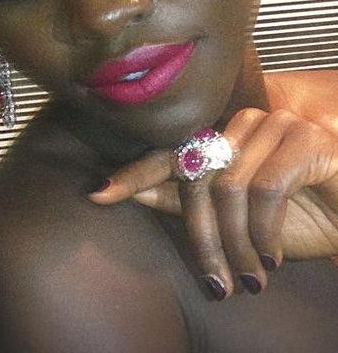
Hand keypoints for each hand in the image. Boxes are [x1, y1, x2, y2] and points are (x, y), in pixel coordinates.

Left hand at [89, 109, 337, 298]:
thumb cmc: (301, 217)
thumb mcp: (234, 218)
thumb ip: (184, 200)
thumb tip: (128, 192)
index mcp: (222, 137)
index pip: (168, 153)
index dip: (133, 174)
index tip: (97, 194)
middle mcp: (243, 123)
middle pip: (195, 176)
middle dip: (202, 237)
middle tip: (215, 281)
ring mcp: (277, 125)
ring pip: (228, 185)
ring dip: (237, 242)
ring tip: (251, 275)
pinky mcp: (308, 140)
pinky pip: (266, 187)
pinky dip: (265, 229)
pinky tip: (272, 255)